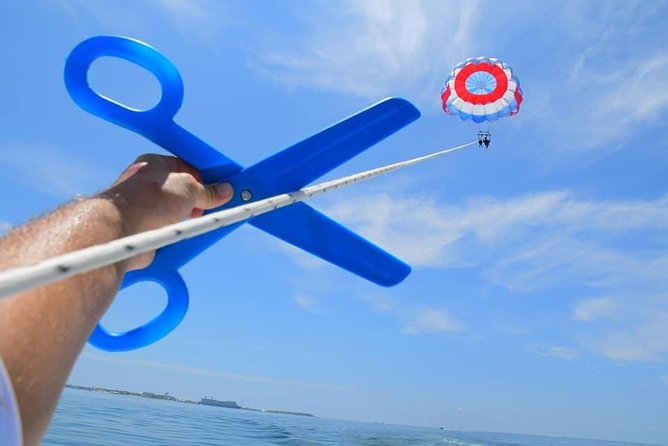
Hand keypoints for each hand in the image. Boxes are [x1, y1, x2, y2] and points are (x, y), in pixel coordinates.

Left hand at [100, 154, 233, 269]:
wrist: (122, 232)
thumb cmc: (148, 199)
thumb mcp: (188, 188)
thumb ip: (208, 190)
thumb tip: (224, 191)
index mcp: (156, 166)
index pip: (187, 167)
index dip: (206, 177)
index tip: (222, 187)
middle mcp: (149, 186)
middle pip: (184, 193)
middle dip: (200, 201)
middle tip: (217, 206)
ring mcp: (147, 210)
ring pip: (178, 215)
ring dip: (191, 221)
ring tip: (202, 223)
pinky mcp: (147, 232)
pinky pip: (171, 233)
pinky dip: (181, 236)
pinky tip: (188, 236)